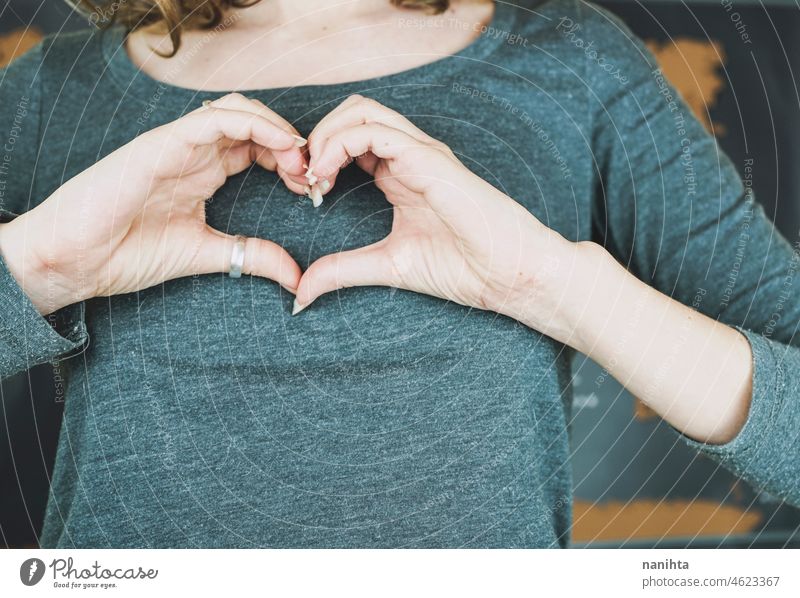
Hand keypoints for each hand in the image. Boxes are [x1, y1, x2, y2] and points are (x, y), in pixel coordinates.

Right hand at [0, 93, 307, 314]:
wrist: (74, 261)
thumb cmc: (127, 252)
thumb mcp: (207, 254)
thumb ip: (252, 256)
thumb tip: (297, 277)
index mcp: (203, 172)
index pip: (257, 147)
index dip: (290, 160)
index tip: (313, 188)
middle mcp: (193, 152)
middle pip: (253, 123)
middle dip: (290, 143)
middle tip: (312, 174)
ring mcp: (177, 144)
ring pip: (237, 111)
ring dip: (276, 128)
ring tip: (298, 159)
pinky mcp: (160, 144)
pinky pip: (212, 119)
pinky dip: (252, 124)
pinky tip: (279, 144)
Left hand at [294, 95, 586, 343]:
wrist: (508, 275)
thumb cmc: (462, 267)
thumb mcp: (387, 266)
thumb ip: (343, 271)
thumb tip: (301, 292)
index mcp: (400, 174)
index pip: (351, 138)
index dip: (319, 156)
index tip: (306, 194)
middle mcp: (410, 155)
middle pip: (352, 113)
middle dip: (316, 138)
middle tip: (303, 179)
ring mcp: (421, 153)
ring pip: (361, 111)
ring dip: (325, 136)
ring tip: (313, 176)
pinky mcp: (429, 160)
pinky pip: (375, 132)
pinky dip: (340, 144)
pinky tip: (327, 176)